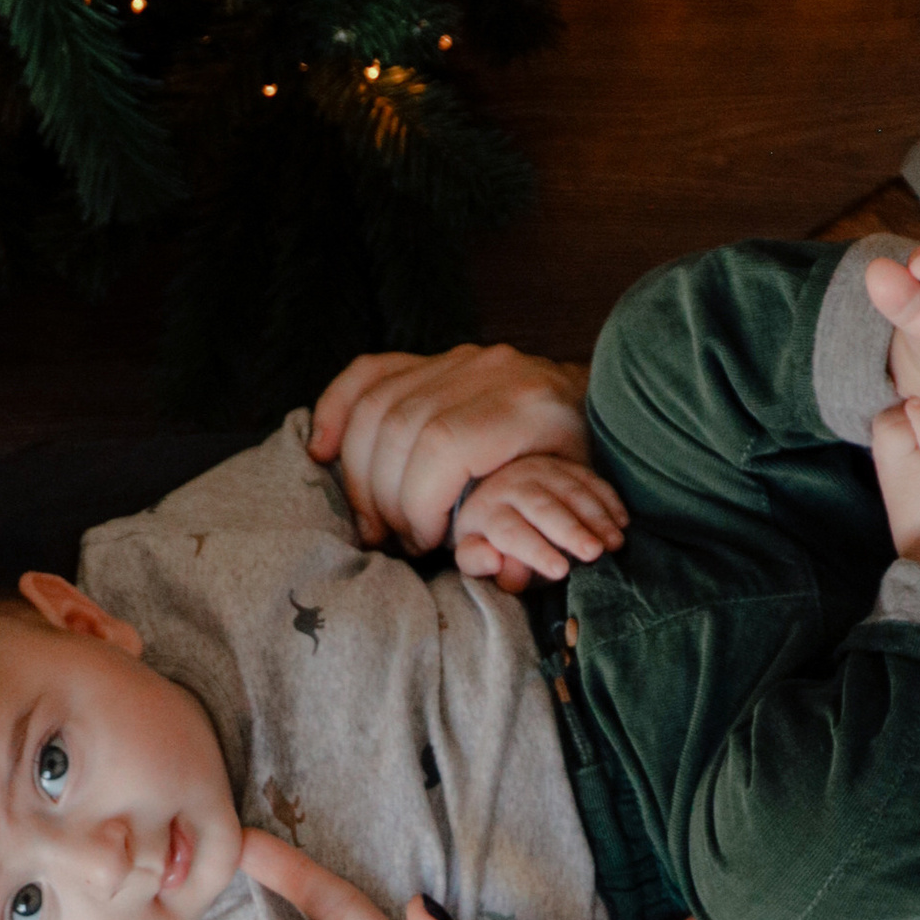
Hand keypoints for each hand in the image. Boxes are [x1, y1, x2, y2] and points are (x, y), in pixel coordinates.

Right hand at [307, 345, 592, 553]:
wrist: (597, 407)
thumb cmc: (580, 467)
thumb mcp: (567, 500)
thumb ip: (524, 524)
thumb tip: (481, 560)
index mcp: (522, 405)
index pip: (441, 445)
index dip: (417, 502)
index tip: (421, 545)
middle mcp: (485, 370)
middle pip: (400, 427)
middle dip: (384, 495)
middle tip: (391, 541)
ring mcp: (457, 358)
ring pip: (377, 406)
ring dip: (360, 472)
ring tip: (372, 521)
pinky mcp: (435, 358)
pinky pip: (367, 374)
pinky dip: (336, 412)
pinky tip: (322, 452)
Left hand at [452, 450, 627, 591]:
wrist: (495, 494)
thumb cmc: (487, 538)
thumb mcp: (472, 553)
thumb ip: (479, 562)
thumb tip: (494, 561)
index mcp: (486, 510)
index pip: (511, 532)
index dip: (536, 552)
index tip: (561, 570)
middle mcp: (512, 484)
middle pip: (543, 507)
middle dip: (571, 530)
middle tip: (594, 552)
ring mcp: (540, 469)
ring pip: (571, 490)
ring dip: (597, 517)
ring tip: (615, 543)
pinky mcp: (563, 464)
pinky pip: (589, 478)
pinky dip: (608, 499)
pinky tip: (622, 522)